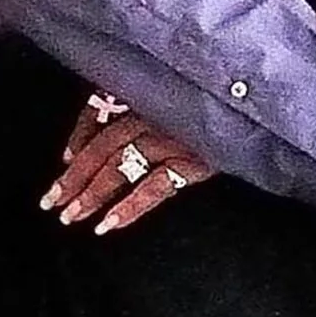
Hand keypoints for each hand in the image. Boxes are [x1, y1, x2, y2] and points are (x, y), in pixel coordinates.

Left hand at [43, 96, 213, 232]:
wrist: (263, 101)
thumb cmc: (222, 100)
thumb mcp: (182, 95)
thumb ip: (151, 103)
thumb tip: (113, 133)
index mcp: (146, 91)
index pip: (99, 111)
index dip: (79, 136)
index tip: (65, 162)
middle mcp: (153, 111)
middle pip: (103, 145)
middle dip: (75, 177)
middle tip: (52, 202)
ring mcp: (172, 135)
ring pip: (120, 165)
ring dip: (92, 194)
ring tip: (72, 217)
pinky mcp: (193, 160)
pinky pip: (154, 186)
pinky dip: (130, 206)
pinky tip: (109, 224)